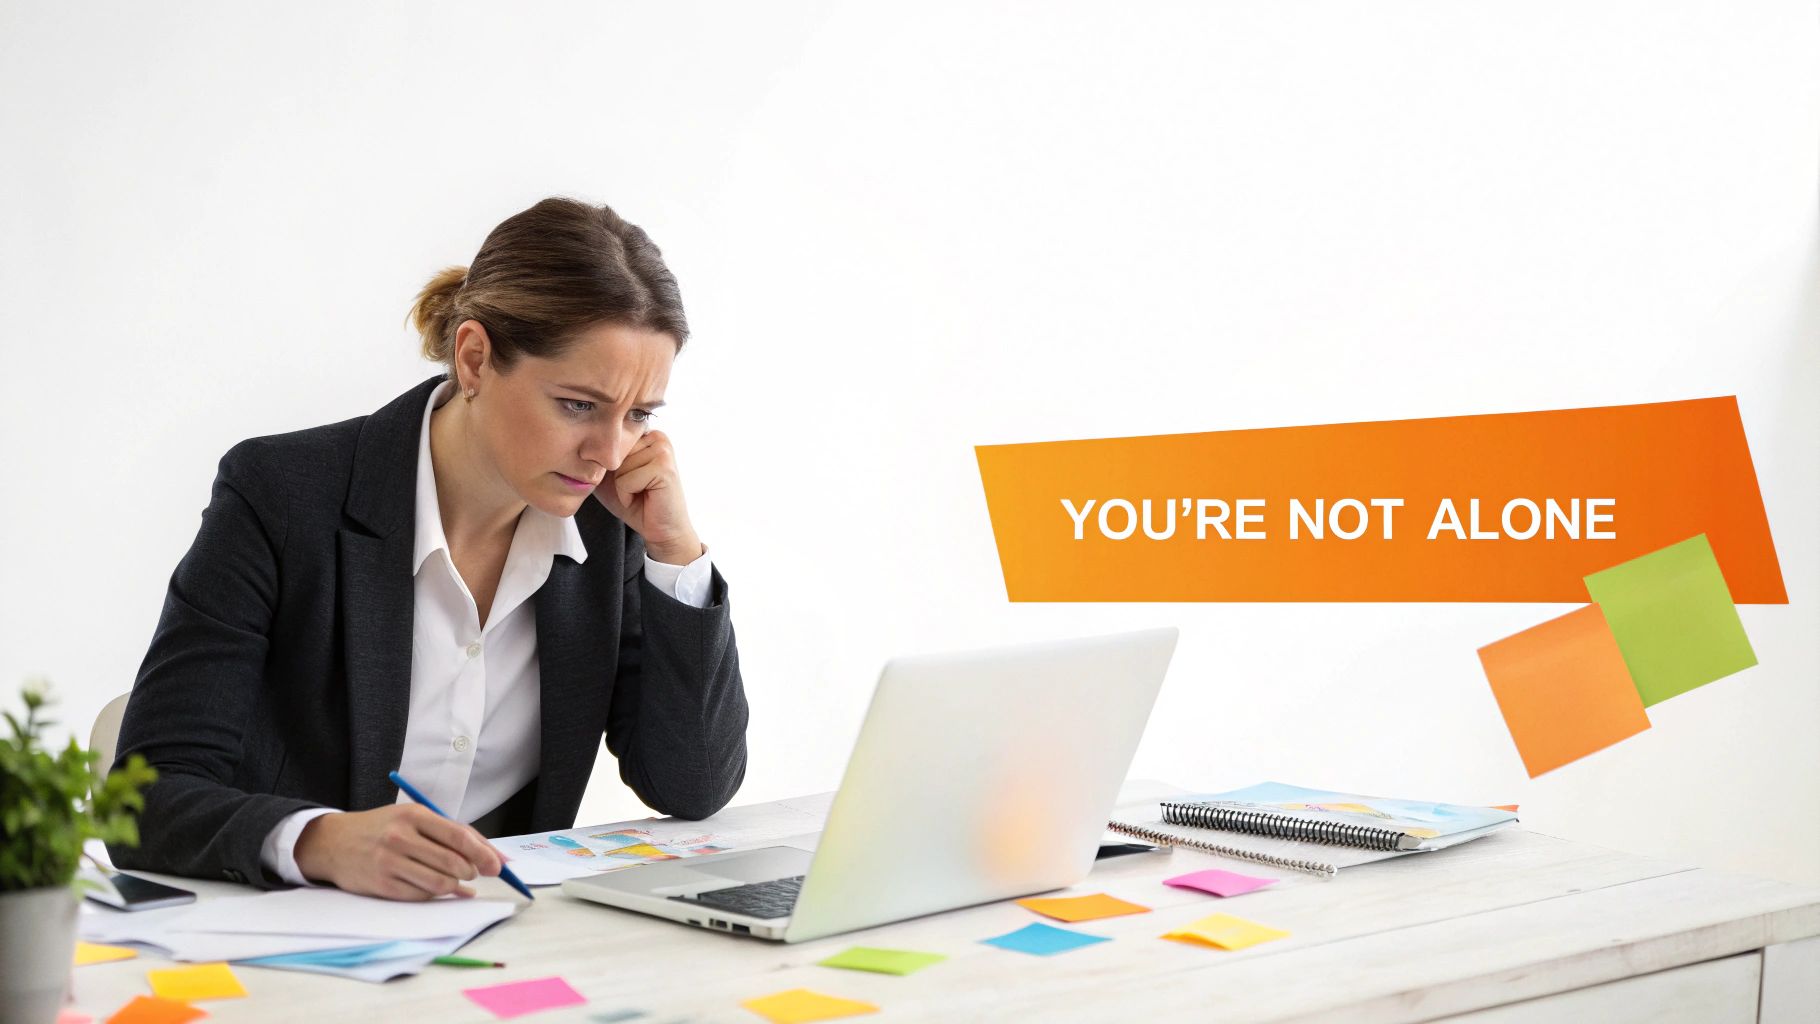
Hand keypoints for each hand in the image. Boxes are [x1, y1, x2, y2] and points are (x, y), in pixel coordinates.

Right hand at [293, 805, 503, 900]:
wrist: (334, 842)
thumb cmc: (383, 828)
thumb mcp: (414, 818)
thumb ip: (452, 834)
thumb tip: (494, 858)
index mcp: (414, 815)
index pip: (459, 835)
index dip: (484, 853)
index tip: (498, 866)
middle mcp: (401, 837)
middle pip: (453, 862)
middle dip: (471, 871)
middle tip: (473, 873)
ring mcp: (389, 862)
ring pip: (440, 882)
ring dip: (454, 885)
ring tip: (454, 880)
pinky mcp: (381, 885)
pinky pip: (421, 895)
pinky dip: (435, 894)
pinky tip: (435, 888)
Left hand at [593, 429, 702, 563]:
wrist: (661, 530)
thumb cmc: (635, 503)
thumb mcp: (609, 476)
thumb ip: (599, 458)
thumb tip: (581, 447)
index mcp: (646, 434)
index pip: (608, 443)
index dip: (610, 469)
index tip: (630, 480)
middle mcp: (657, 437)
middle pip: (612, 453)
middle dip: (617, 478)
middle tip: (636, 488)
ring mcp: (663, 450)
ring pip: (618, 467)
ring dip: (622, 488)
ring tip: (641, 492)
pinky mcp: (664, 467)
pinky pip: (625, 480)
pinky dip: (627, 495)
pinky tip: (645, 497)